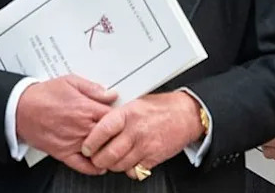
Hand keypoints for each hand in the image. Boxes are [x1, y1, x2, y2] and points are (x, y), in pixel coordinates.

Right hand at [15, 75, 116, 174]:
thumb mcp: (71, 81)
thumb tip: (111, 94)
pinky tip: (100, 165)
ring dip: (108, 149)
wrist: (20, 108)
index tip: (125, 116)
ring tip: (114, 146)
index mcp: (86, 109)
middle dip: (117, 134)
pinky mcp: (63, 153)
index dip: (122, 117)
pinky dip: (93, 168)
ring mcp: (73, 142)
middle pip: (110, 135)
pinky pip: (82, 165)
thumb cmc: (44, 94)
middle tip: (123, 132)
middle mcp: (82, 127)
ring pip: (99, 150)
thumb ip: (93, 88)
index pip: (115, 116)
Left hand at [82, 91, 203, 177]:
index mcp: (129, 113)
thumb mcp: (137, 102)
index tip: (87, 147)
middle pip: (108, 155)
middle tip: (97, 157)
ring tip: (114, 158)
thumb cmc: (162, 107)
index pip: (102, 130)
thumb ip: (118, 115)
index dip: (91, 142)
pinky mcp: (153, 158)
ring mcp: (145, 146)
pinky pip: (134, 171)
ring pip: (119, 166)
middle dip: (98, 160)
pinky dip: (130, 169)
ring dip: (113, 165)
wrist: (187, 114)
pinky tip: (131, 160)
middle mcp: (136, 130)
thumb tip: (98, 125)